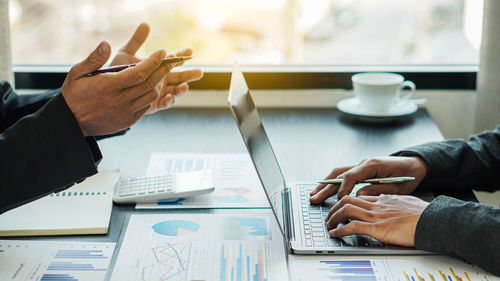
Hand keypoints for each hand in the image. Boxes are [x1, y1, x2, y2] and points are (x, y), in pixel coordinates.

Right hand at [62, 41, 172, 135]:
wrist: (71, 122)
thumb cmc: (74, 94)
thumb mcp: (77, 73)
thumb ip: (94, 58)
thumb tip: (106, 44)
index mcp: (109, 86)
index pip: (139, 73)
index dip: (154, 62)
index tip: (162, 52)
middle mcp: (120, 100)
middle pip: (150, 84)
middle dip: (162, 70)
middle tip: (169, 60)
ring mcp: (126, 112)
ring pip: (151, 96)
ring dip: (159, 83)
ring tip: (161, 73)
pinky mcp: (129, 120)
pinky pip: (146, 106)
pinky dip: (151, 95)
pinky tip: (151, 86)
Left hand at [110, 23, 202, 113]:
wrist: (106, 91)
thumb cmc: (116, 71)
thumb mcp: (126, 54)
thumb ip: (137, 41)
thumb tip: (146, 24)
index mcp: (158, 68)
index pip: (173, 60)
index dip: (182, 56)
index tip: (190, 50)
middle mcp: (161, 80)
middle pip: (180, 77)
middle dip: (190, 75)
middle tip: (200, 73)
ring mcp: (159, 92)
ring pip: (175, 91)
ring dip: (182, 89)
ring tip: (185, 86)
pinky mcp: (153, 104)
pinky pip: (163, 104)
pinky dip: (169, 101)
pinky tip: (170, 97)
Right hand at [309, 156, 427, 203]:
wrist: (414, 165)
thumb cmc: (407, 176)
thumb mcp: (395, 188)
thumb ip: (376, 191)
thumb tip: (357, 197)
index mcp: (371, 165)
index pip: (350, 177)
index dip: (342, 190)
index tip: (339, 202)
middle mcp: (362, 163)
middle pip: (338, 175)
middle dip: (325, 187)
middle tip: (314, 199)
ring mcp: (360, 165)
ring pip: (337, 174)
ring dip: (325, 184)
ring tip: (313, 194)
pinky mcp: (360, 169)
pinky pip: (342, 175)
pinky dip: (332, 182)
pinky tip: (325, 190)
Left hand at [325, 195, 428, 246]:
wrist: (434, 220)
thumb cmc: (426, 214)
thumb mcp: (408, 203)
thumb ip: (396, 203)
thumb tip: (392, 204)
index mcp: (385, 199)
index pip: (360, 196)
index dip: (347, 201)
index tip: (341, 207)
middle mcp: (378, 205)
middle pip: (348, 200)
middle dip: (335, 208)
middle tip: (330, 215)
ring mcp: (376, 216)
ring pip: (346, 209)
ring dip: (333, 217)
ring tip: (329, 224)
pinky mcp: (378, 228)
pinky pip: (353, 226)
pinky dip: (341, 229)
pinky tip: (336, 233)